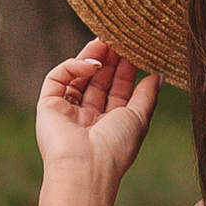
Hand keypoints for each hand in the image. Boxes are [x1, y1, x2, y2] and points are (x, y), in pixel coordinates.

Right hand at [32, 40, 159, 190]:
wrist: (86, 168)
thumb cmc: (115, 149)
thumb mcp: (139, 118)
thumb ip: (147, 95)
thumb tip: (158, 75)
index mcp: (108, 124)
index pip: (117, 90)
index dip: (125, 70)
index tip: (135, 50)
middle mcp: (87, 118)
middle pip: (97, 81)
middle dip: (109, 59)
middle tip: (119, 38)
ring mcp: (67, 111)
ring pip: (77, 76)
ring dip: (92, 57)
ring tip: (106, 41)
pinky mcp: (48, 106)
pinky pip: (58, 78)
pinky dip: (73, 67)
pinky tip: (92, 64)